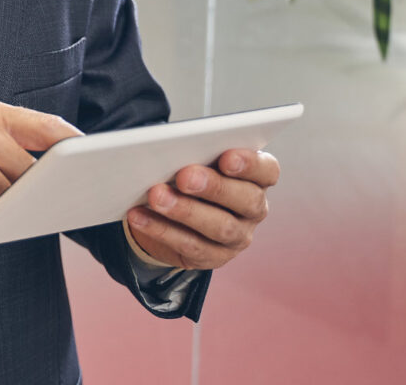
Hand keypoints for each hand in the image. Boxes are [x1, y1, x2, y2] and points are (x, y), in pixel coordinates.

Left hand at [126, 148, 279, 269]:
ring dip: (184, 210)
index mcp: (256, 178)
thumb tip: (170, 148)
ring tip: (156, 196)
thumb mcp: (197, 160)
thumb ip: (195, 153)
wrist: (178, 213)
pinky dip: (162, 230)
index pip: (267, 170)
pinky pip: (190, 246)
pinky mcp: (214, 257)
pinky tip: (139, 216)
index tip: (226, 157)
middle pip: (245, 200)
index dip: (250, 164)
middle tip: (184, 177)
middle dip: (213, 187)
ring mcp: (237, 236)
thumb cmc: (192, 174)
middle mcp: (253, 208)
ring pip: (219, 226)